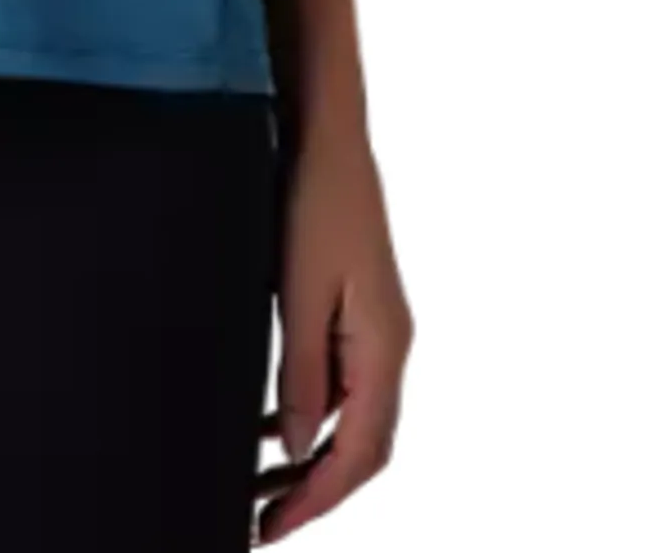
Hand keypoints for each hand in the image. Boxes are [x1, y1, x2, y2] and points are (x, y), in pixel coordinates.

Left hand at [250, 117, 413, 542]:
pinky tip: (270, 424)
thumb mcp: (299, 288)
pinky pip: (339, 383)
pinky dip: (308, 415)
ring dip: (308, 457)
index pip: (360, 453)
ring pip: (352, 419)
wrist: (327, 131)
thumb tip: (300, 446)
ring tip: (256, 486)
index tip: (271, 529)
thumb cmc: (316, 197)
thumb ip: (303, 370)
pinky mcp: (355, 309)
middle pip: (363, 447)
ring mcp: (375, 327)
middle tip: (259, 521)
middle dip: (314, 491)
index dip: (317, 499)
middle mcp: (389, 345)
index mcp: (384, 346)